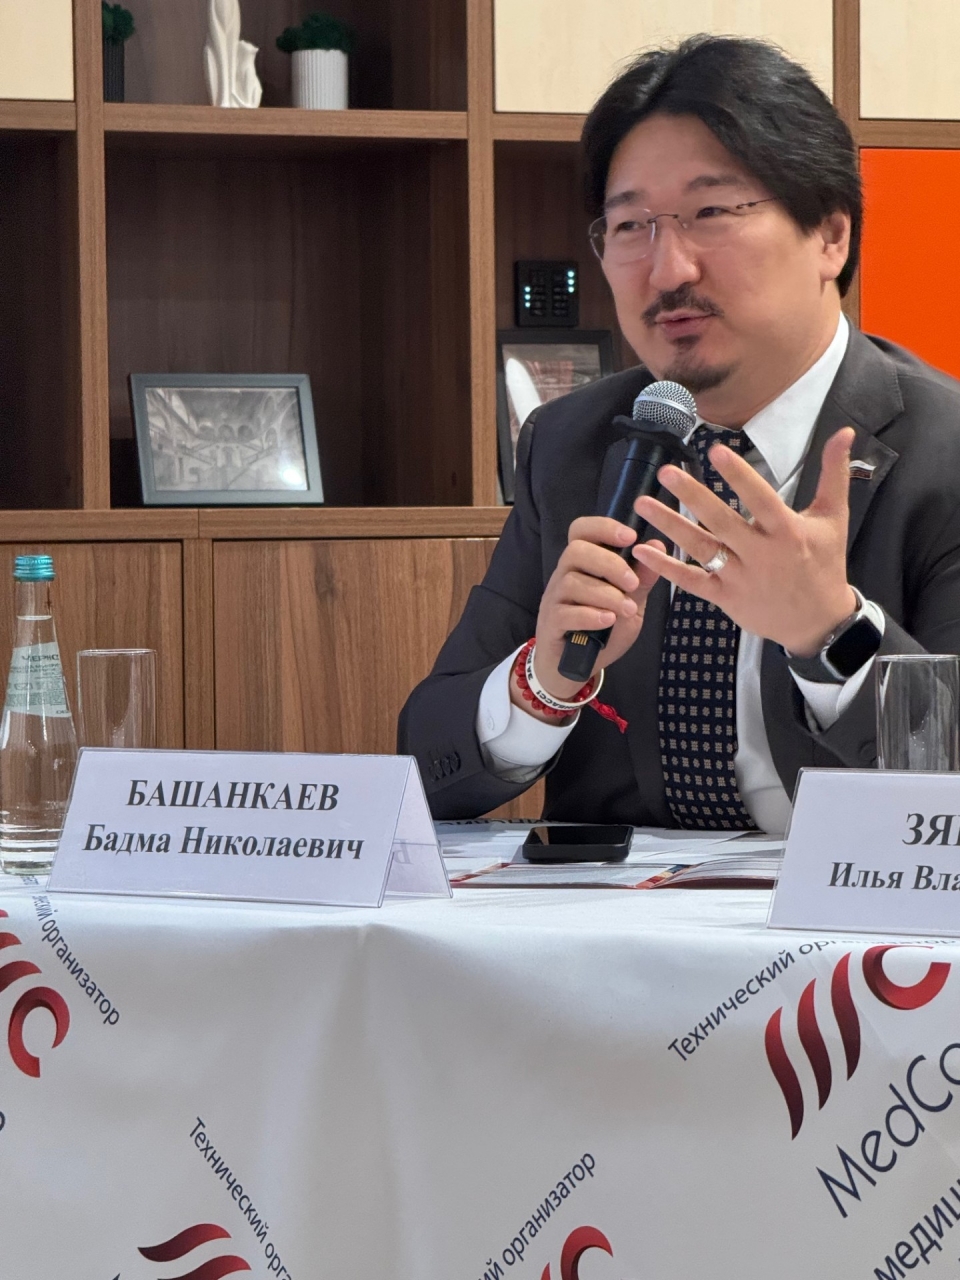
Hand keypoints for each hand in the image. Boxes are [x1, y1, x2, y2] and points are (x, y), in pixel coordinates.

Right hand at [512, 516, 665, 718]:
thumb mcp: (631, 603)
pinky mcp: (550, 623)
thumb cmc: (603, 630)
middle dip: (609, 564)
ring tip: (627, 610)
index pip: (581, 530)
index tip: (631, 536)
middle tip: (632, 583)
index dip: (604, 527)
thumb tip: (660, 547)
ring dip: (606, 594)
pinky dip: (590, 615)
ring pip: (572, 582)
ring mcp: (554, 599)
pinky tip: (608, 621)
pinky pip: (565, 612)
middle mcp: (564, 575)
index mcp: (583, 564)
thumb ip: (643, 579)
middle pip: (576, 551)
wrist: (576, 667)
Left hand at [632, 426, 856, 655]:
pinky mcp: (724, 598)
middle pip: (722, 521)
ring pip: (700, 548)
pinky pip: (691, 581)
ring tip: (642, 503)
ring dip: (669, 525)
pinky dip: (665, 567)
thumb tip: (844, 432)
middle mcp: (761, 554)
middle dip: (692, 496)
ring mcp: (740, 577)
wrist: (819, 622)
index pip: (760, 499)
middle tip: (666, 472)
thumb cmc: (824, 564)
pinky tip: (642, 550)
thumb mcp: (833, 518)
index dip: (738, 475)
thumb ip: (833, 474)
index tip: (715, 451)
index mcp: (787, 532)